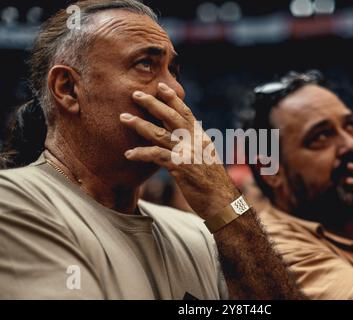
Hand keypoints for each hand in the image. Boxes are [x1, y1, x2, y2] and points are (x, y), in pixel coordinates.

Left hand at [120, 83, 238, 219]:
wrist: (223, 202)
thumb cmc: (213, 184)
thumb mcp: (206, 159)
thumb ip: (193, 147)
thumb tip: (181, 140)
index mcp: (201, 138)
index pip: (186, 113)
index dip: (173, 99)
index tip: (161, 87)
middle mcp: (195, 141)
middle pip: (171, 117)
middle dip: (152, 103)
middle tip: (136, 94)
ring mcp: (188, 153)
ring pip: (160, 133)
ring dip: (139, 124)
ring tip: (123, 118)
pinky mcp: (181, 167)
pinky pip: (156, 155)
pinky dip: (141, 153)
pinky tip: (129, 154)